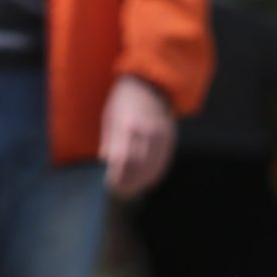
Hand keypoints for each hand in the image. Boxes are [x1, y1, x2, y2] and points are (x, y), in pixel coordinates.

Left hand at [102, 76, 175, 196]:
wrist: (148, 85)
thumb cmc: (123, 101)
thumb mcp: (109, 118)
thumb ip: (109, 140)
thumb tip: (107, 160)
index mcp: (127, 127)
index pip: (122, 161)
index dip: (117, 177)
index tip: (111, 185)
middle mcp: (145, 133)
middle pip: (138, 167)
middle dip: (129, 183)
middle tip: (121, 192)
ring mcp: (160, 136)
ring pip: (152, 167)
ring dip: (142, 182)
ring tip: (133, 189)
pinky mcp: (169, 139)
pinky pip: (163, 162)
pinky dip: (154, 174)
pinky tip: (147, 180)